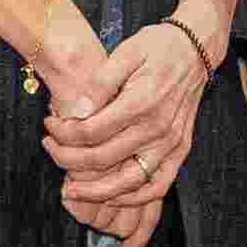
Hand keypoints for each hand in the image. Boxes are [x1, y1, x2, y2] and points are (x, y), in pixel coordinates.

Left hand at [47, 8, 211, 211]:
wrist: (196, 49)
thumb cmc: (157, 47)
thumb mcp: (125, 52)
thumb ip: (100, 83)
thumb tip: (77, 112)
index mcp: (141, 101)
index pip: (91, 131)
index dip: (64, 133)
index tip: (50, 125)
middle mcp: (158, 128)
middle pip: (104, 159)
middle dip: (68, 159)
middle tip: (50, 149)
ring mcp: (171, 143)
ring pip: (129, 182)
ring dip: (96, 192)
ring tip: (71, 190)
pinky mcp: (180, 150)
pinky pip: (158, 186)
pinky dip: (134, 199)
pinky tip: (110, 197)